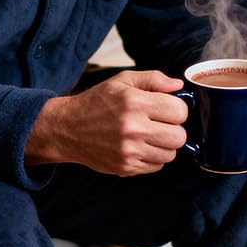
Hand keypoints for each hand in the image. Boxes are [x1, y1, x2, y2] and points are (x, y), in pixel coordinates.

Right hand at [27, 69, 187, 174]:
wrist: (67, 128)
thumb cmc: (97, 102)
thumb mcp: (122, 81)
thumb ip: (153, 79)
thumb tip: (179, 85)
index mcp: (134, 103)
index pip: (180, 111)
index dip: (177, 109)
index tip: (167, 109)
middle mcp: (132, 128)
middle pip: (179, 137)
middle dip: (174, 129)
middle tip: (161, 124)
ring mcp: (129, 151)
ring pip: (170, 154)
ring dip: (165, 145)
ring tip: (149, 136)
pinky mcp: (125, 167)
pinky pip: (157, 166)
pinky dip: (153, 158)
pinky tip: (140, 147)